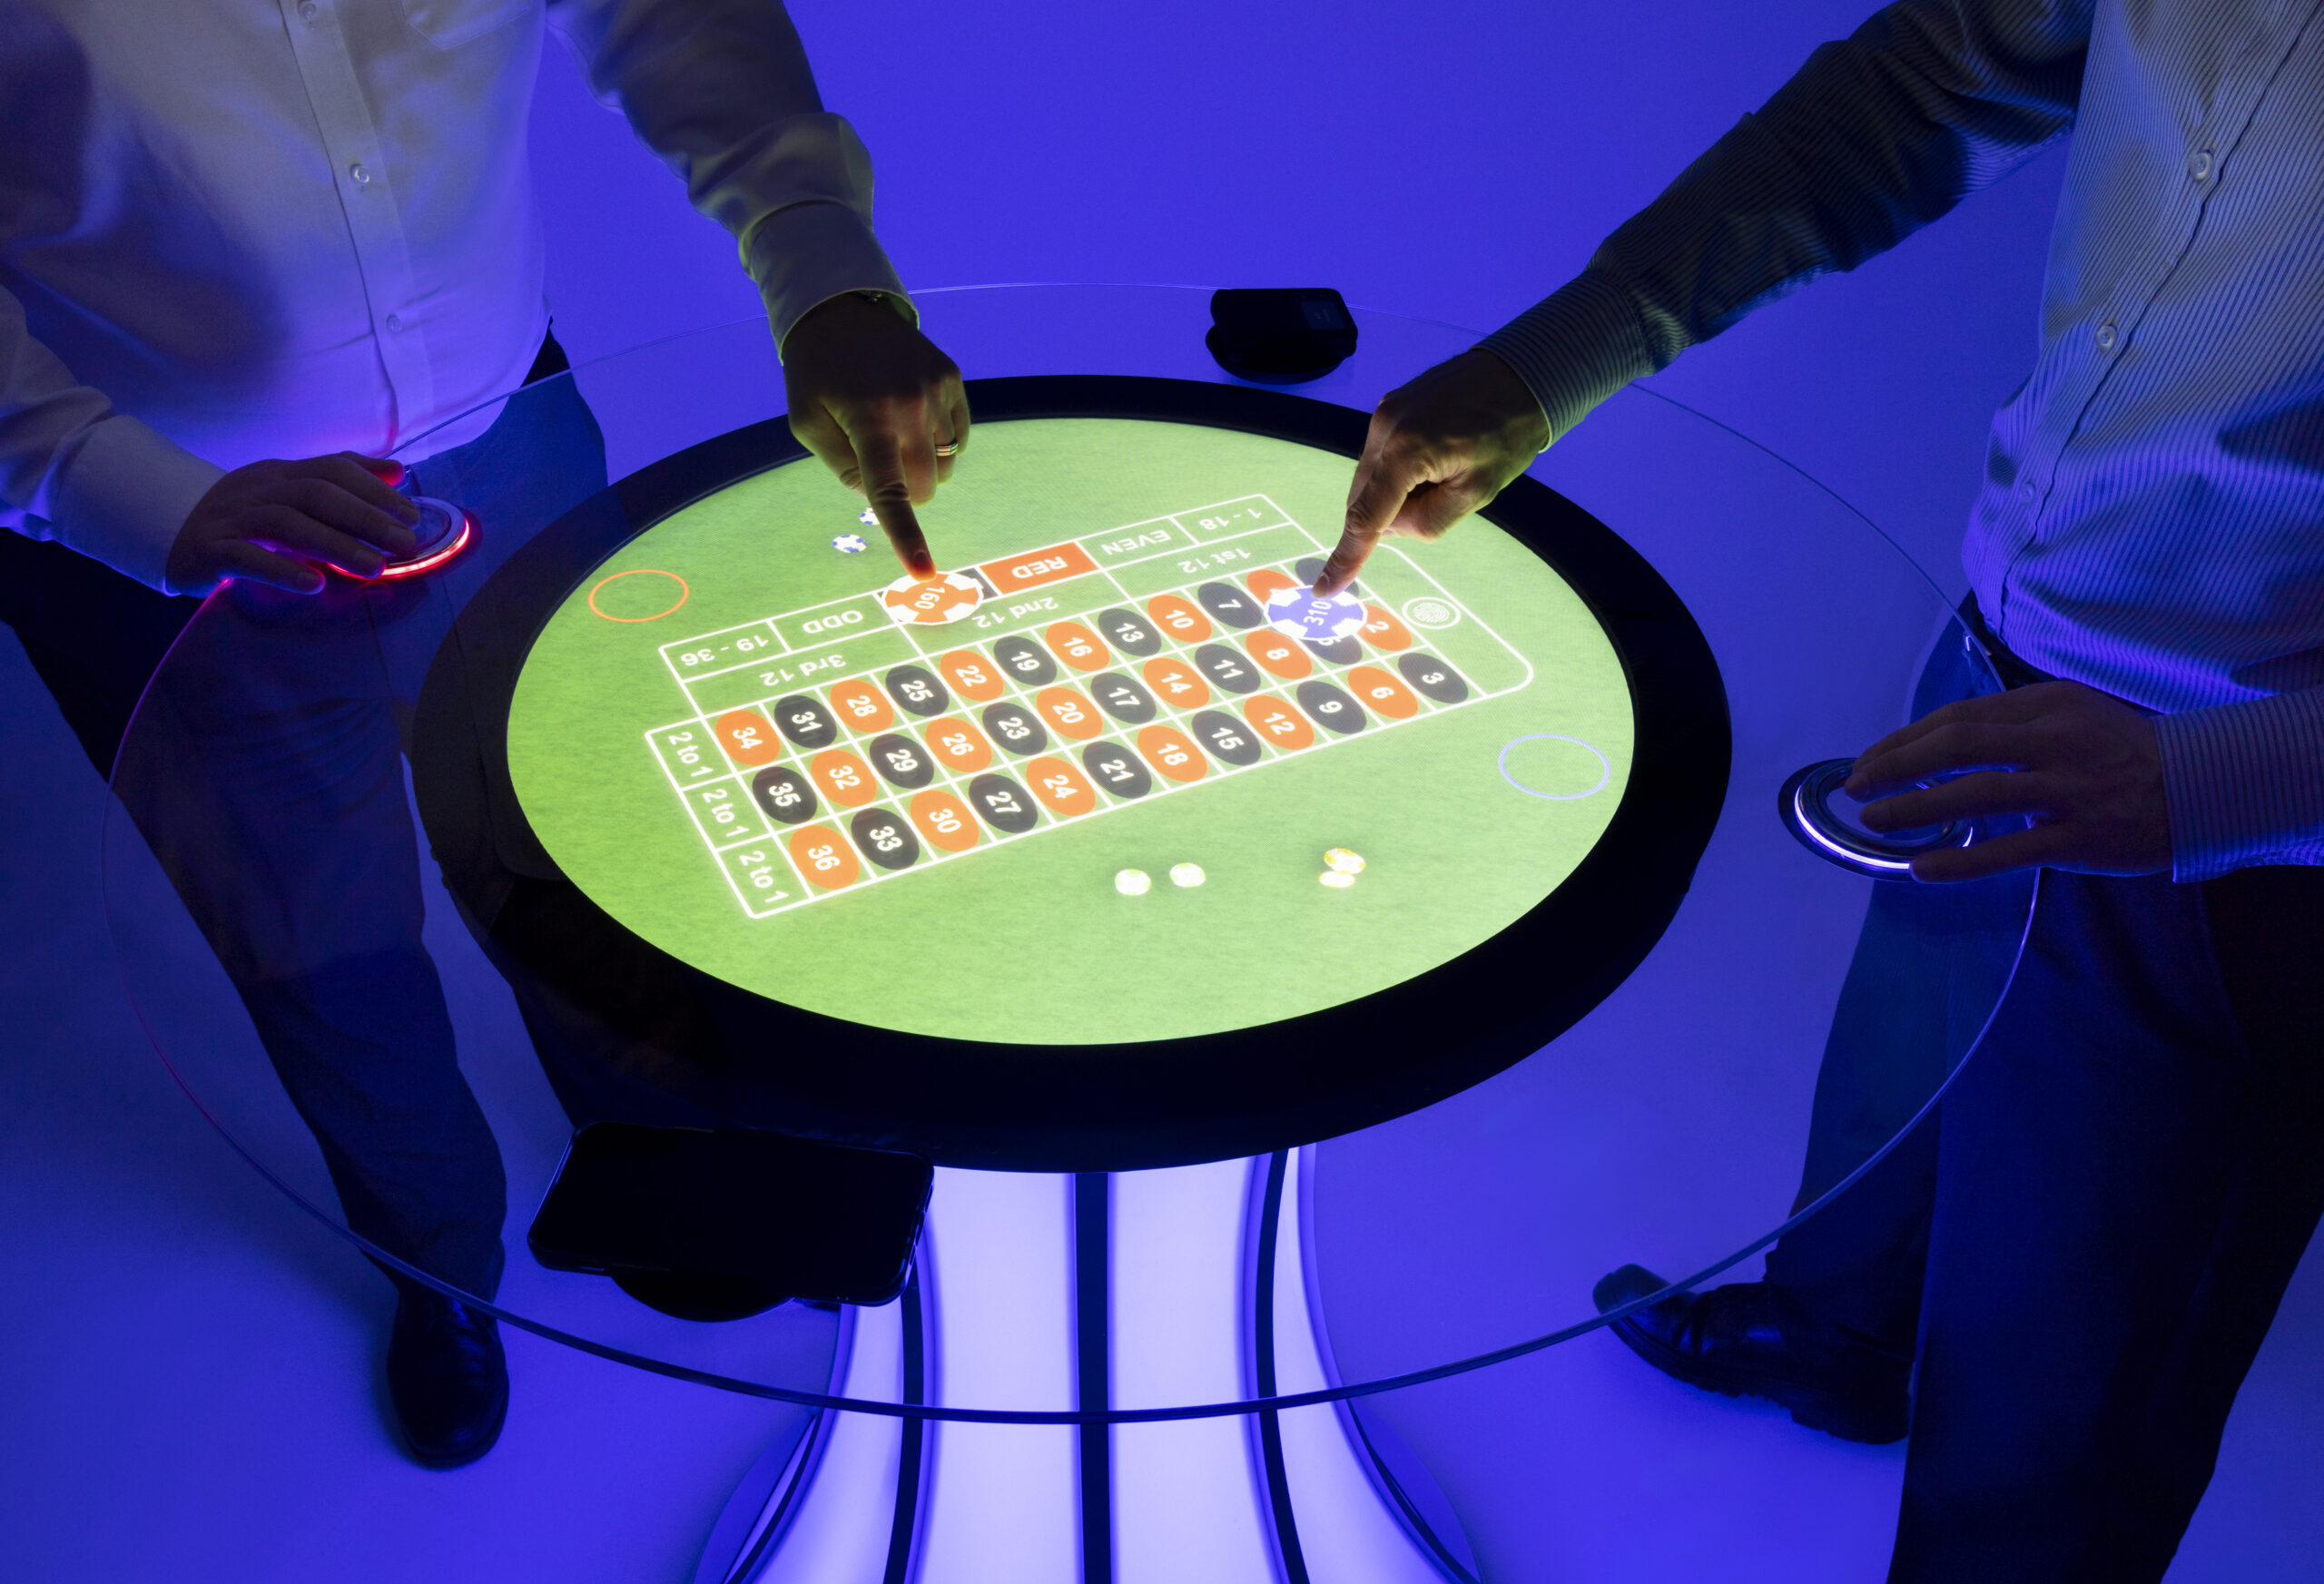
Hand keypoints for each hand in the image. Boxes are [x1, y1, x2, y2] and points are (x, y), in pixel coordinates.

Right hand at [166, 453, 419, 595]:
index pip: (331, 469)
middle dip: (365, 518)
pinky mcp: (209, 551)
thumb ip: (341, 480)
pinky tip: (314, 585)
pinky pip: (245, 558)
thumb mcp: (290, 492)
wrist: (166, 530)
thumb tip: (398, 469)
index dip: (373, 488)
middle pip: (315, 494)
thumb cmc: (243, 517)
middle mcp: (257, 490)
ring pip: (286, 524)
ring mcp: (231, 518)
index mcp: (280, 473)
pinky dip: (281, 570)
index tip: (411, 513)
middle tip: (405, 543)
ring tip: (375, 568)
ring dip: (335, 545)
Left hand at [783, 293, 970, 579]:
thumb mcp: (806, 422)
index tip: (924, 572)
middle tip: (877, 462)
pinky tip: (913, 416)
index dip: (906, 536)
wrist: (842, 307)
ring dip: (921, 466)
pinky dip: (938, 442)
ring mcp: (937, 389)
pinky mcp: (951, 378)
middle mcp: (910, 405)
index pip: (890, 491)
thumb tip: (880, 495)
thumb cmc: (815, 372)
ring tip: (892, 431)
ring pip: (945, 466)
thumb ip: (842, 468)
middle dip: (904, 492)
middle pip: (925, 488)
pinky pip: (958, 437)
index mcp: (868, 420)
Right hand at [1314, 348, 1548, 595]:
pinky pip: (1382, 454)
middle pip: (1365, 499)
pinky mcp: (1391, 405)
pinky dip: (1402, 469)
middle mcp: (1385, 427)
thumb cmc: (1508, 432)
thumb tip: (1393, 527)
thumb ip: (1429, 522)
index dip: (1347, 557)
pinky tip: (1439, 454)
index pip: (1366, 517)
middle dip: (1394, 514)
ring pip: (1373, 478)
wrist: (1523, 372)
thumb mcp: (1477, 491)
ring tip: (1447, 468)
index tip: (1324, 589)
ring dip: (1399, 490)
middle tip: (1444, 495)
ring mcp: (1385, 412)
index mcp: (1406, 451)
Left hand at [1849, 680, 2170, 880]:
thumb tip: (1933, 745)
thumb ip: (2010, 726)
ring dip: (1917, 807)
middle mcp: (2054, 740)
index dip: (1904, 740)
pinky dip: (1963, 861)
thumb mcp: (2069, 716)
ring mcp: (2069, 788)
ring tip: (1875, 822)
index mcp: (2046, 705)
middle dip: (1897, 765)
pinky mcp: (2081, 836)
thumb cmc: (2121, 751)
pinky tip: (1922, 870)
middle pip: (1959, 744)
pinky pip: (2012, 850)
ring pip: (1978, 794)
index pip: (1958, 718)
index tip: (1867, 760)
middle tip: (1857, 788)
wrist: (2202, 784)